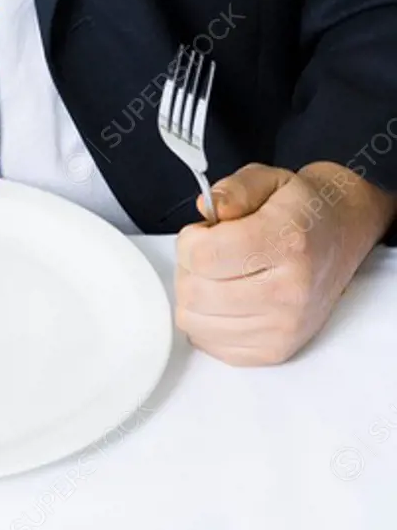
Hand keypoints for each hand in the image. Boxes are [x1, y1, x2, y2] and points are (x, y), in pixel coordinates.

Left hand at [175, 162, 395, 365]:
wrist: (340, 237)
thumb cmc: (299, 211)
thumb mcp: (268, 179)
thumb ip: (234, 189)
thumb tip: (208, 210)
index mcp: (286, 243)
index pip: (203, 256)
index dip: (189, 240)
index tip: (203, 233)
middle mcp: (289, 291)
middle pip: (194, 293)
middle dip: (189, 268)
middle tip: (210, 254)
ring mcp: (283, 326)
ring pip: (193, 321)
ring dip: (194, 296)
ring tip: (219, 276)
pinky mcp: (275, 350)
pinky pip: (208, 342)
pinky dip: (206, 320)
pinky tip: (226, 299)